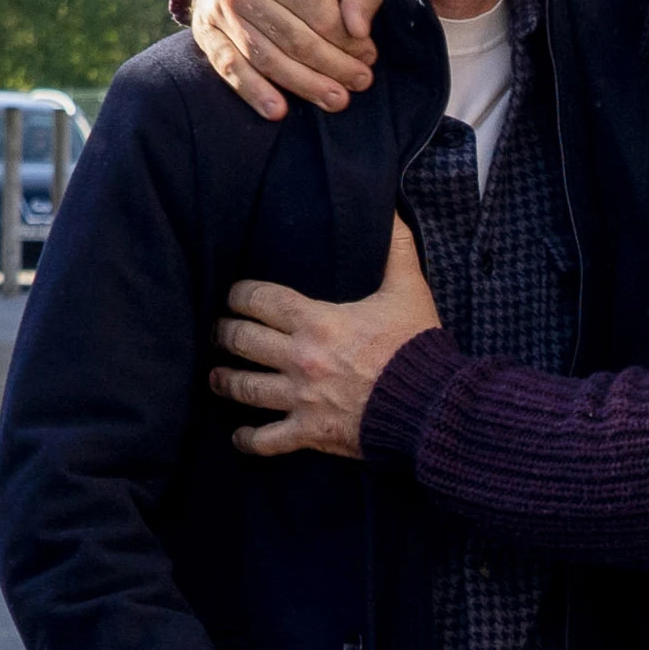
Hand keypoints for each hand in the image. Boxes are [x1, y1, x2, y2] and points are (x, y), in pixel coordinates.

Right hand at [186, 0, 382, 117]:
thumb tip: (360, 30)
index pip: (321, 16)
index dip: (350, 42)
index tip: (369, 56)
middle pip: (297, 41)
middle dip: (334, 67)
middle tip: (360, 82)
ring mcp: (220, 11)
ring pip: (268, 59)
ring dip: (305, 86)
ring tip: (336, 100)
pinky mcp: (206, 32)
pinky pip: (230, 67)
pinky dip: (253, 92)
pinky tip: (278, 111)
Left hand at [215, 217, 429, 456]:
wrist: (431, 406)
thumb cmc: (418, 347)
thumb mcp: (409, 290)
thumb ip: (395, 248)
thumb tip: (391, 208)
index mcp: (318, 321)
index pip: (260, 300)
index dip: (240, 295)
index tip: (234, 295)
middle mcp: (300, 359)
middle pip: (242, 341)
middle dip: (225, 333)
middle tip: (219, 331)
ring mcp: (301, 399)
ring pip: (246, 388)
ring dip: (226, 380)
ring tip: (216, 376)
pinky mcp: (310, 433)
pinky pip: (268, 441)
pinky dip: (250, 440)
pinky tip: (240, 436)